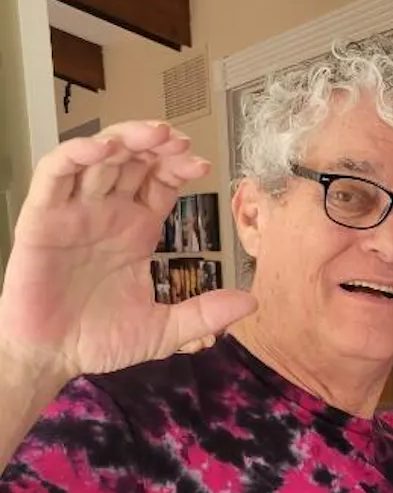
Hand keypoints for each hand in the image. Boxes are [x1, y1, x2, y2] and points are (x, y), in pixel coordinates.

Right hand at [0, 121, 255, 387]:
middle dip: (157, 143)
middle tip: (182, 140)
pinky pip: (55, 173)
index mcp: (135, 229)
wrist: (52, 358)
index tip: (204, 166)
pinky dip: (77, 153)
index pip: (160, 181)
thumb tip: (251, 301)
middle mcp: (107, 212)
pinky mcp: (41, 217)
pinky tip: (103, 148)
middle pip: (134, 159)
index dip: (179, 166)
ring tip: (153, 134)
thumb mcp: (163, 330)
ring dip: (125, 137)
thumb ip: (204, 314)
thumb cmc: (98, 339)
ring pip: (98, 155)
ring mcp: (74, 212)